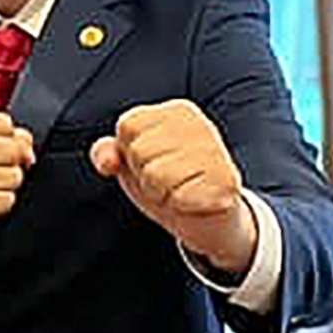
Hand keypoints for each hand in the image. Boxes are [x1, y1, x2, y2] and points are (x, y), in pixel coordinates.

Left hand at [91, 99, 256, 277]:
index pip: (127, 125)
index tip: (154, 162)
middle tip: (170, 181)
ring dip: (162, 193)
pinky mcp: (225, 181)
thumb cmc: (170, 184)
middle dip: (145, 175)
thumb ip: (108, 152)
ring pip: (156, 176)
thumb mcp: (131, 163)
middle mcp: (199, 124)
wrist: (211, 220)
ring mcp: (215, 151)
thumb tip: (107, 162)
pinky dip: (180, 205)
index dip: (130, 153)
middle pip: (139, 151)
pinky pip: (179, 198)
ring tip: (180, 190)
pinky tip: (194, 200)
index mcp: (176, 112)